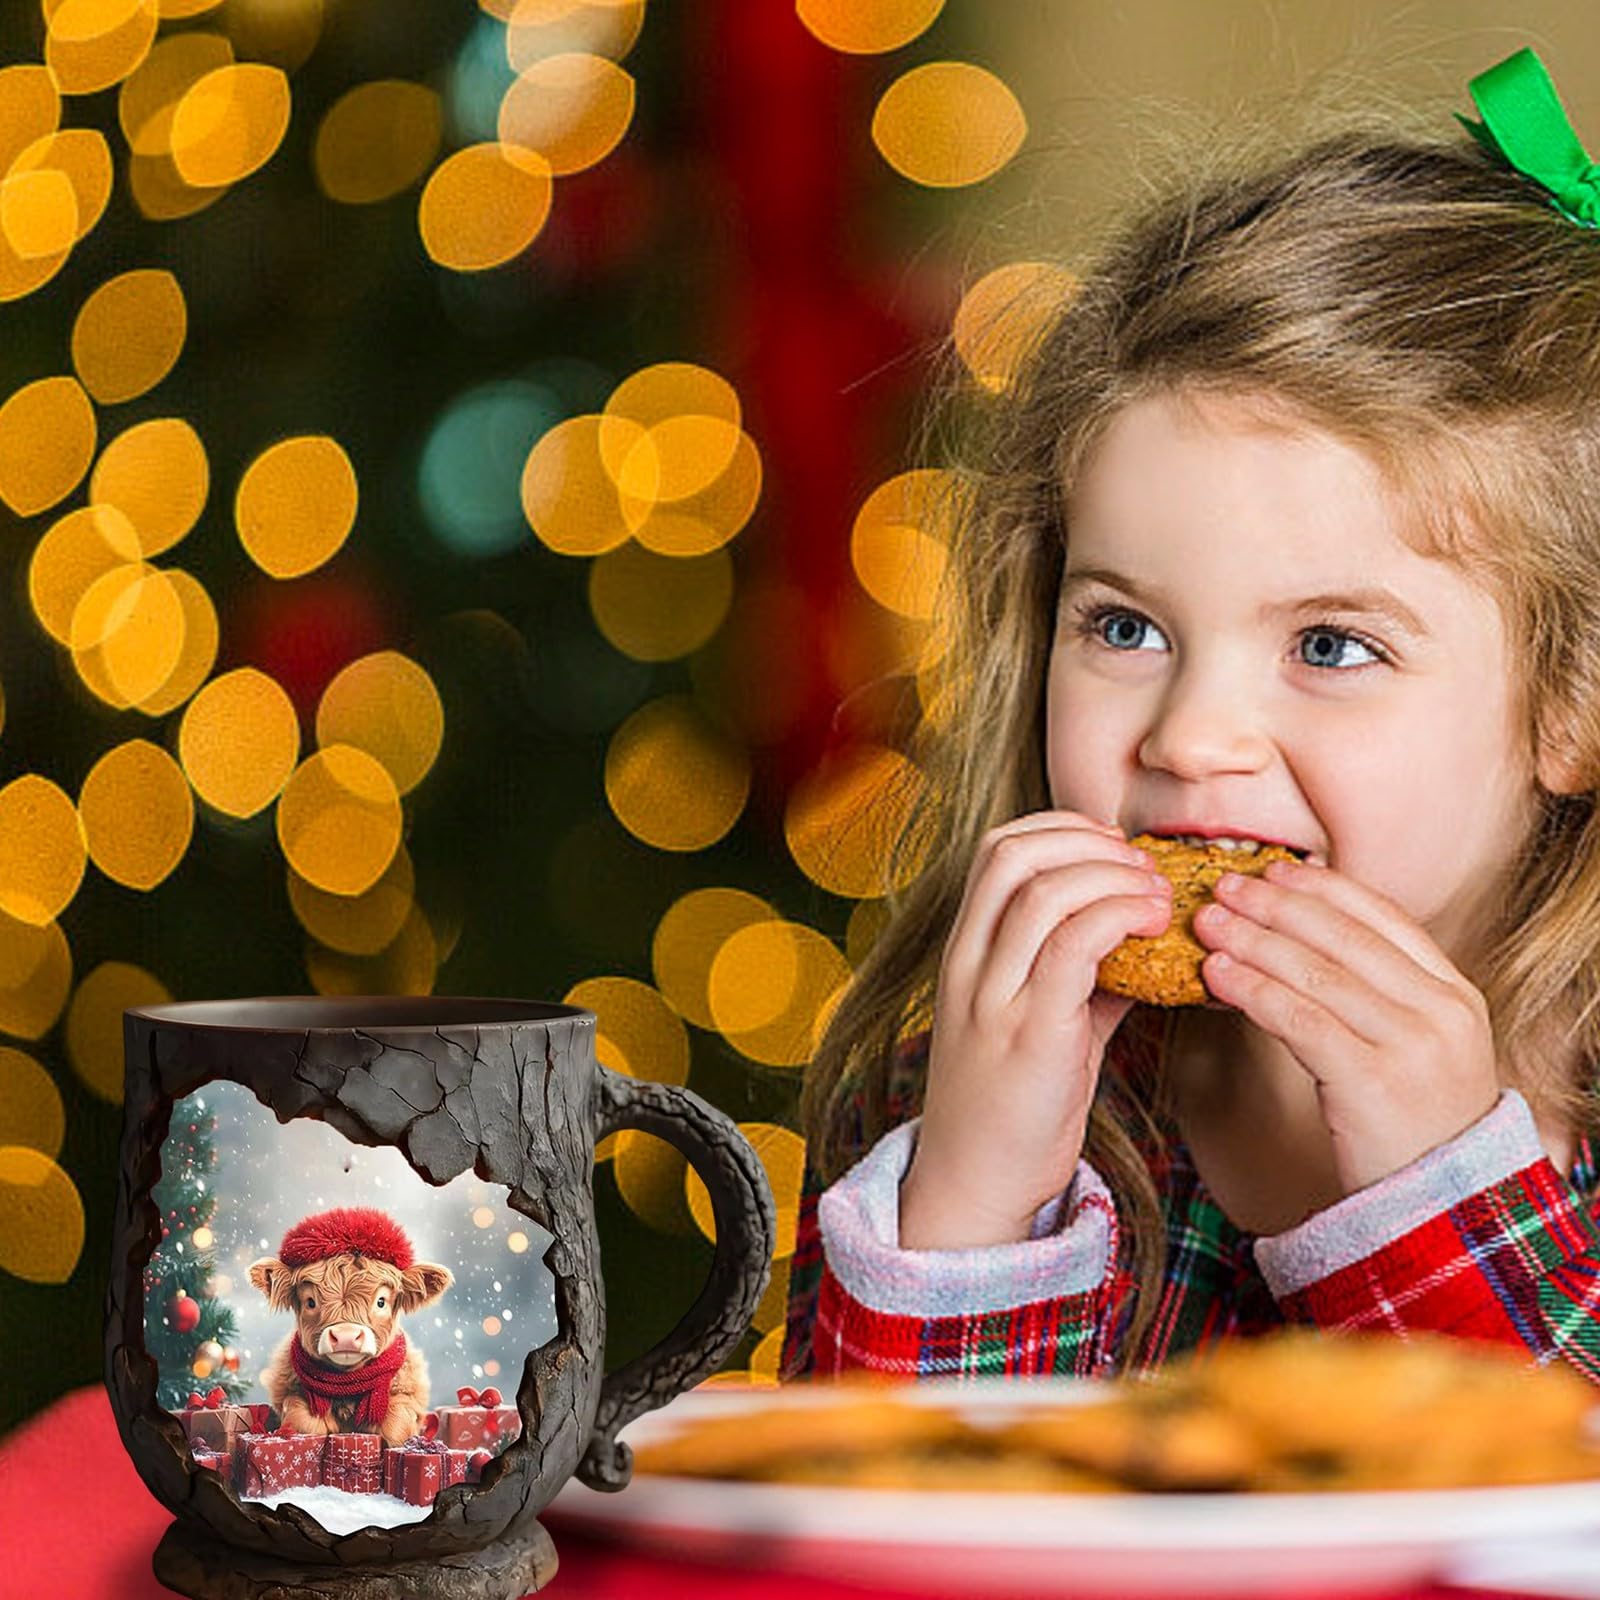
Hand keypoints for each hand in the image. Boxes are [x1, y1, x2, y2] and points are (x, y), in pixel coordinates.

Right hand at [900, 810, 1173, 1247]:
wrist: (975, 1183)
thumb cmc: (1011, 1102)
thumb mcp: (1038, 1020)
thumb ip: (1078, 972)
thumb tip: (1139, 932)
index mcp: (964, 953)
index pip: (996, 849)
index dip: (1061, 830)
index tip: (1114, 849)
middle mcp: (968, 965)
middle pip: (1013, 853)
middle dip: (1089, 842)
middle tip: (1142, 869)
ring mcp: (993, 998)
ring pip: (1045, 890)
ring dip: (1115, 878)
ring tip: (1159, 898)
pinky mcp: (1030, 1035)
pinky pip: (1075, 944)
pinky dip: (1121, 917)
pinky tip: (1154, 930)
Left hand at [1191, 856, 1499, 1194]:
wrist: (1443, 1212)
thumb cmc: (1411, 1125)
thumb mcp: (1413, 1045)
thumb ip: (1378, 992)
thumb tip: (1301, 931)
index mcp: (1455, 993)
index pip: (1383, 917)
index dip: (1323, 888)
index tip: (1274, 869)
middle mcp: (1441, 1012)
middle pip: (1343, 937)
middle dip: (1275, 906)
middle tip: (1223, 886)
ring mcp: (1412, 1046)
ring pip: (1316, 974)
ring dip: (1252, 941)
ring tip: (1206, 923)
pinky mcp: (1373, 1082)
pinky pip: (1300, 1021)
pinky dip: (1252, 990)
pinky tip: (1215, 976)